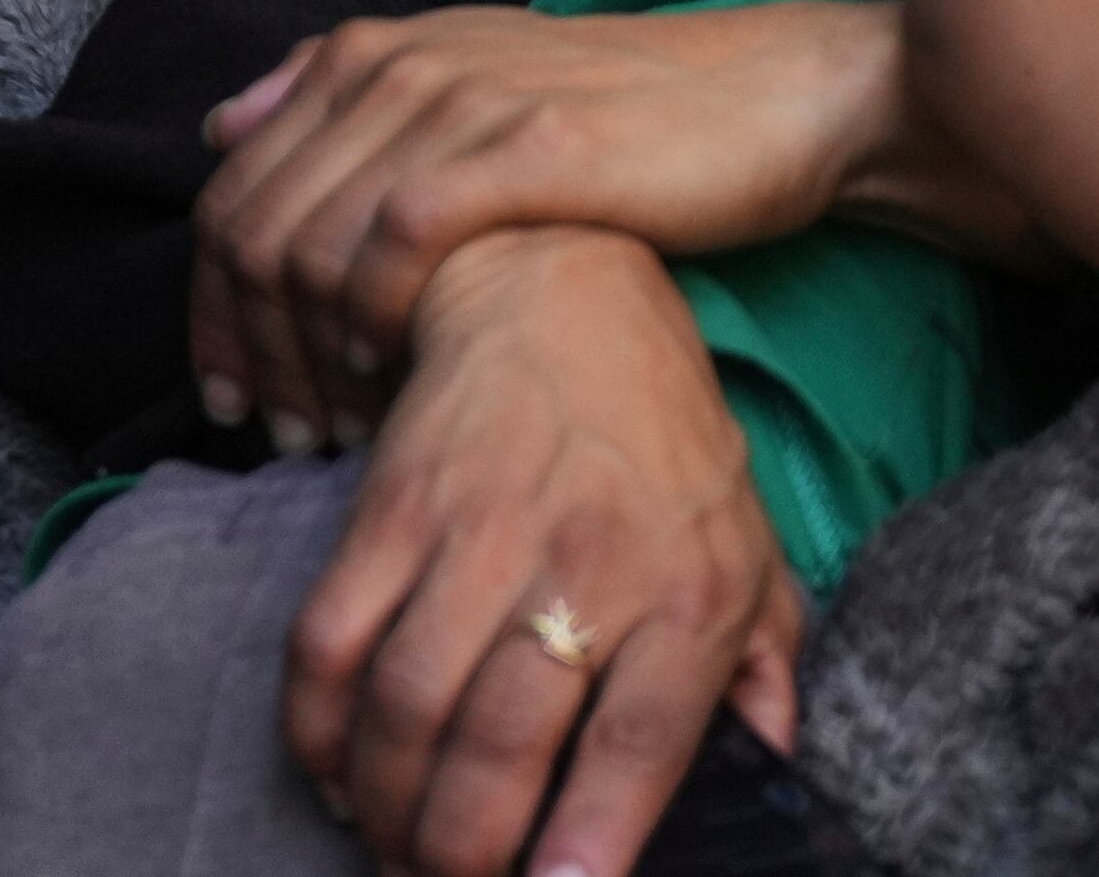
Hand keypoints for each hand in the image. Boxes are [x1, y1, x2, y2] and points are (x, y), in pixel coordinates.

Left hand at [195, 1, 1012, 445]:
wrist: (769, 100)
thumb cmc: (627, 120)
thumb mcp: (478, 87)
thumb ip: (351, 100)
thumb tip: (225, 121)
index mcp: (376, 53)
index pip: (232, 191)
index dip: (211, 308)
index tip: (229, 397)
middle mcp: (397, 67)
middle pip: (251, 229)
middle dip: (247, 352)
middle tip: (276, 436)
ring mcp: (455, 103)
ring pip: (306, 246)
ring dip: (301, 360)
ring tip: (328, 432)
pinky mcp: (517, 148)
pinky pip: (391, 246)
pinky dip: (370, 323)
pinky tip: (392, 376)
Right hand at [283, 226, 801, 876]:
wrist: (561, 280)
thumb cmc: (665, 435)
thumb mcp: (745, 539)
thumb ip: (763, 661)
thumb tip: (778, 763)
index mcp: (689, 585)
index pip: (640, 742)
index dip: (591, 840)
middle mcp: (586, 560)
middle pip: (504, 745)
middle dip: (464, 852)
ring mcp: (480, 529)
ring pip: (409, 707)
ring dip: (390, 807)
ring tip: (397, 848)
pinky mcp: (393, 503)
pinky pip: (331, 642)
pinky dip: (320, 729)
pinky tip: (341, 772)